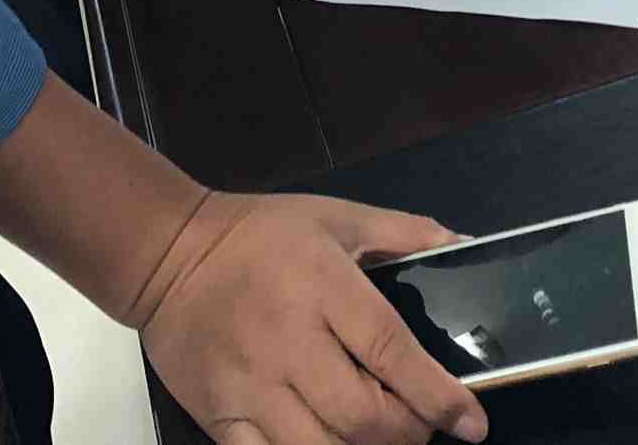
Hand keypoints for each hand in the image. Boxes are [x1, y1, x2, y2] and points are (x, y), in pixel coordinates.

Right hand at [137, 191, 489, 444]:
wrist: (166, 255)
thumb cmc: (256, 234)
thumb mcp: (335, 216)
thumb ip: (402, 232)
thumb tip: (460, 247)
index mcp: (322, 286)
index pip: (391, 353)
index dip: (438, 396)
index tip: (472, 422)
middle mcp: (288, 342)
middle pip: (364, 417)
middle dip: (408, 433)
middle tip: (418, 423)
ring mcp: (251, 388)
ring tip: (376, 437)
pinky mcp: (221, 419)